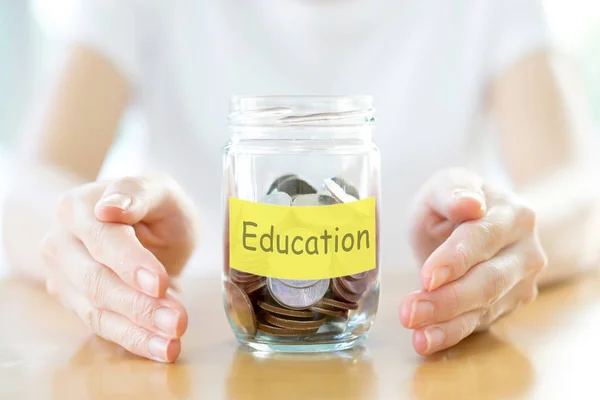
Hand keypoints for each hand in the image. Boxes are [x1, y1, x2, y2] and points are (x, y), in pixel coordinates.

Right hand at [41, 174, 197, 362]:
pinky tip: (163, 349)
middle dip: (140, 305)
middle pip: (97, 281)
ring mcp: (63, 276)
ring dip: (139, 330)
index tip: (159, 283)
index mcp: (77, 208)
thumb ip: (138, 193)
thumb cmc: (152, 205)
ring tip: (174, 341)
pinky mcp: (75, 303)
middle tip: (178, 321)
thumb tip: (111, 208)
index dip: (131, 264)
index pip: (103, 240)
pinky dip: (135, 340)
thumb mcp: (158, 190)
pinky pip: (103, 327)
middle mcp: (61, 243)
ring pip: (98, 311)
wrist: (139, 225)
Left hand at [401, 168, 546, 354]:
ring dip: (446, 322)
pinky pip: (479, 323)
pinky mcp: (509, 305)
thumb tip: (470, 204)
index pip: (483, 238)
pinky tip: (425, 340)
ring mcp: (522, 281)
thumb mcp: (445, 186)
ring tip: (415, 331)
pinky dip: (450, 334)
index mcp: (512, 214)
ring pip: (485, 307)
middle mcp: (526, 250)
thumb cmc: (454, 203)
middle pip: (488, 280)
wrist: (476, 221)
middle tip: (410, 312)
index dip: (455, 259)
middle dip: (447, 299)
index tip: (428, 276)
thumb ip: (452, 191)